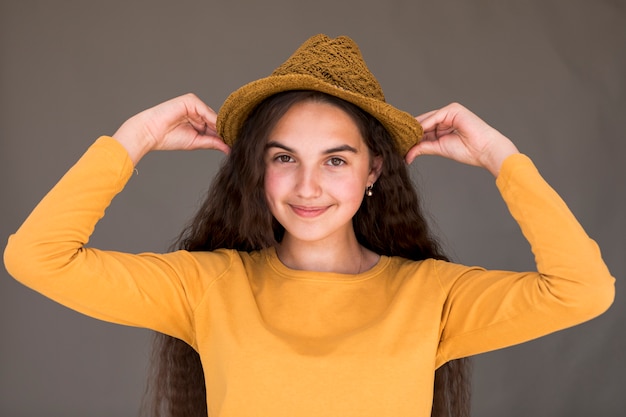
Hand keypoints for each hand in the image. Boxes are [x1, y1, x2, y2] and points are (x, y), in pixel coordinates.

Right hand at [113, 93, 230, 164]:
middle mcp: (197, 112)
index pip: (215, 128)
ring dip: (221, 126)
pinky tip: (220, 129)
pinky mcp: (190, 100)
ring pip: (213, 116)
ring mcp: (194, 105)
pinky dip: (213, 120)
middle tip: (237, 140)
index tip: (235, 143)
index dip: (224, 135)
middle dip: (225, 131)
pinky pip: (206, 111)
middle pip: (216, 121)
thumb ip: (212, 142)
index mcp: (198, 122)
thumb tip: (229, 148)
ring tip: (230, 136)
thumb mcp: (196, 142)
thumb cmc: (169, 138)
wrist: (151, 133)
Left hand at [405, 103, 518, 175]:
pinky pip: (434, 118)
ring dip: (415, 131)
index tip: (399, 145)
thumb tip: (406, 155)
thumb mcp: (439, 148)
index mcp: (444, 125)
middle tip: (397, 142)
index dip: (412, 137)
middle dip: (411, 133)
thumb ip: (423, 148)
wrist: (484, 150)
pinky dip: (425, 126)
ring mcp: (450, 111)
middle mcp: (446, 116)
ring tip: (403, 140)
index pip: (424, 129)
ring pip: (427, 120)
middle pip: (423, 123)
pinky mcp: (454, 109)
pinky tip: (415, 134)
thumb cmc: (468, 151)